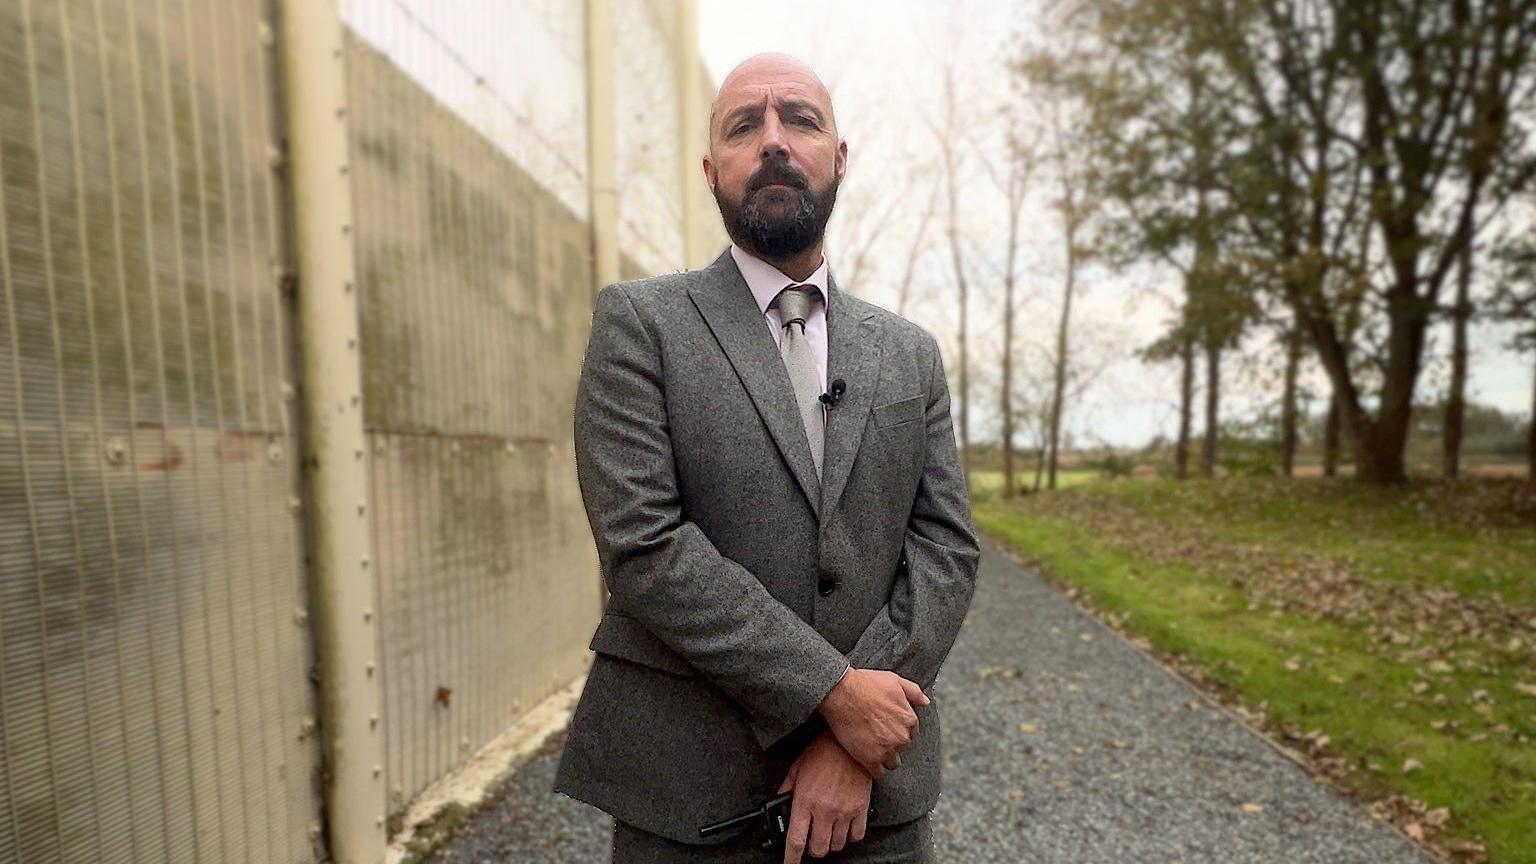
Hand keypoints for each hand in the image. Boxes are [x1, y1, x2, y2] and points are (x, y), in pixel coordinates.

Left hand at [777, 730, 871, 862]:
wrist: (849, 742)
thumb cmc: (822, 752)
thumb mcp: (797, 769)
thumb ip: (786, 789)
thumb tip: (778, 803)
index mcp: (805, 801)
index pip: (796, 840)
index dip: (791, 859)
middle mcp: (825, 810)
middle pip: (818, 849)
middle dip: (812, 850)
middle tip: (811, 841)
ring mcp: (845, 811)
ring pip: (837, 845)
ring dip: (830, 843)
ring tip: (827, 832)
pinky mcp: (861, 809)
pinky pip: (857, 835)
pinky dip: (849, 837)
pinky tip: (844, 828)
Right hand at [817, 668, 927, 778]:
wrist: (841, 693)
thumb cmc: (866, 684)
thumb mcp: (894, 680)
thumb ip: (914, 692)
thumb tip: (926, 702)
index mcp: (909, 719)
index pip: (911, 733)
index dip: (899, 729)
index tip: (887, 726)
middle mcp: (901, 737)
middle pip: (902, 747)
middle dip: (892, 742)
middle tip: (877, 734)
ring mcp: (887, 749)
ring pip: (892, 762)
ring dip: (885, 757)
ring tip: (872, 748)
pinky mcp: (870, 759)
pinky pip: (879, 773)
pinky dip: (874, 768)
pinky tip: (866, 759)